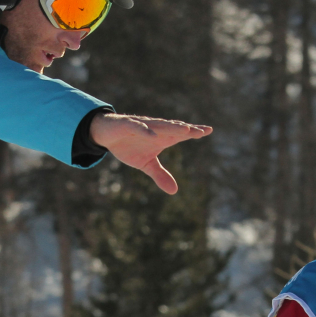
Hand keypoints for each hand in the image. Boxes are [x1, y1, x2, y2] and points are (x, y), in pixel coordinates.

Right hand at [89, 113, 212, 193]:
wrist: (106, 134)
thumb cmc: (129, 145)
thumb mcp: (145, 164)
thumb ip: (160, 175)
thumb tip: (175, 191)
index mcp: (162, 138)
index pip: (181, 134)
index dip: (194, 132)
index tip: (209, 131)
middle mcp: (155, 130)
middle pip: (174, 129)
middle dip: (187, 130)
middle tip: (202, 131)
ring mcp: (143, 126)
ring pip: (160, 125)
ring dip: (172, 127)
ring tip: (185, 129)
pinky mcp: (128, 125)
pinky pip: (138, 127)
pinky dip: (146, 131)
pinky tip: (154, 136)